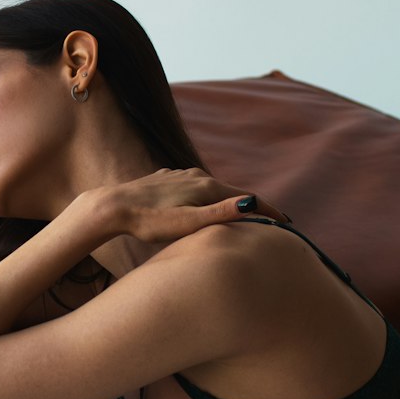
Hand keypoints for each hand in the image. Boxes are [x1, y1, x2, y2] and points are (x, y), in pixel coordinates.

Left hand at [102, 169, 290, 244]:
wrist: (113, 206)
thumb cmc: (149, 220)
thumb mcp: (187, 223)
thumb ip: (220, 213)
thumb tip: (252, 203)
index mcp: (206, 186)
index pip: (246, 198)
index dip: (268, 210)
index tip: (287, 222)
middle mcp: (196, 175)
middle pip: (231, 192)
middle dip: (251, 206)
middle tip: (272, 221)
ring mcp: (180, 175)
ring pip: (212, 190)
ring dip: (228, 201)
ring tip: (242, 215)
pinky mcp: (166, 179)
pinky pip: (195, 189)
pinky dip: (207, 198)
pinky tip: (204, 205)